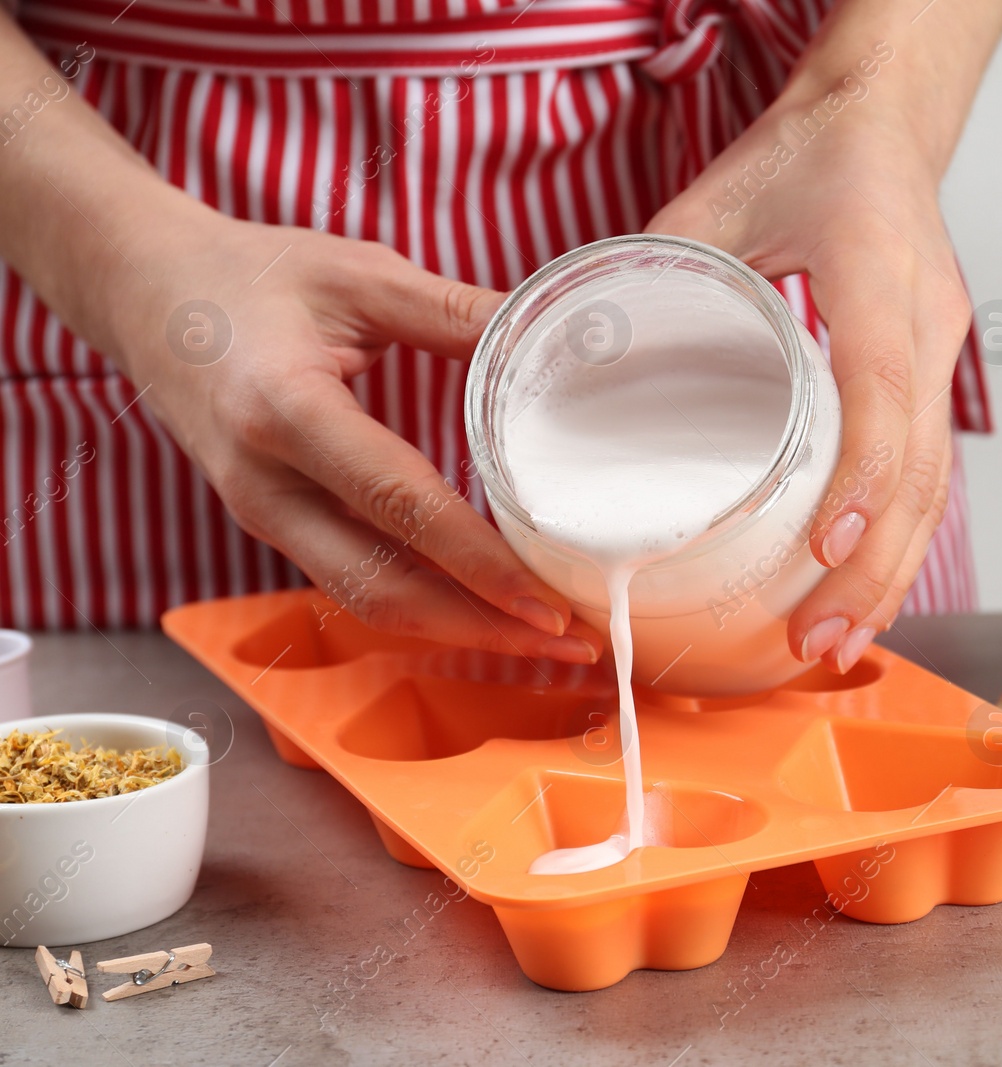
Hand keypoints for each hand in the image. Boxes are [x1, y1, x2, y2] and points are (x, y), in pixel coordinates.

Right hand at [107, 204, 599, 660]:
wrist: (143, 290)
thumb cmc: (250, 274)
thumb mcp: (360, 276)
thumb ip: (458, 312)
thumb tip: (560, 333)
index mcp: (285, 410)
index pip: (398, 504)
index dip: (477, 563)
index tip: (546, 602)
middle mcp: (265, 482)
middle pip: (381, 586)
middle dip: (479, 626)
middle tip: (568, 641)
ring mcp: (262, 513)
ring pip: (365, 599)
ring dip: (456, 627)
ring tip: (539, 637)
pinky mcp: (273, 523)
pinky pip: (351, 580)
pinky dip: (421, 605)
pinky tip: (481, 606)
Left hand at [648, 85, 970, 672]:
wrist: (884, 118)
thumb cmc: (801, 153)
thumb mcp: (711, 204)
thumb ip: (646, 278)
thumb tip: (571, 370)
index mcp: (874, 264)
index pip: (882, 386)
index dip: (861, 476)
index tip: (825, 549)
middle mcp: (925, 318)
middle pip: (921, 466)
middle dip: (873, 567)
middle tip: (814, 641)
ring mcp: (940, 348)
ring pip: (934, 483)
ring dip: (889, 571)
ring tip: (836, 644)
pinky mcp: (933, 371)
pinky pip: (928, 469)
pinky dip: (896, 538)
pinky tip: (861, 589)